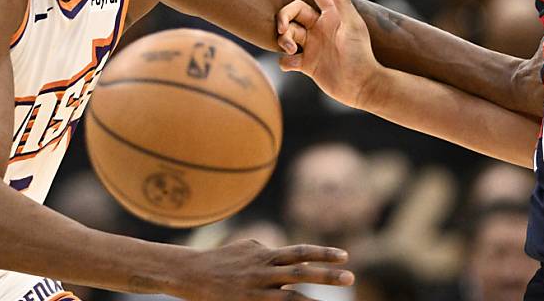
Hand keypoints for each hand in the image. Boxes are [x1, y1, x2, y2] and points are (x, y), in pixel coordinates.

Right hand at [178, 240, 352, 299]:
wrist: (191, 274)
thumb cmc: (221, 260)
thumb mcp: (247, 247)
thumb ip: (269, 251)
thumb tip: (287, 254)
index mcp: (266, 255)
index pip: (301, 252)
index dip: (324, 253)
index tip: (345, 256)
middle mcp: (264, 272)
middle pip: (301, 273)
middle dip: (327, 276)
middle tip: (351, 277)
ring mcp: (255, 291)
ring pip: (289, 299)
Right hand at [276, 0, 382, 107]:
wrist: (361, 86)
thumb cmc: (361, 55)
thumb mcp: (352, 27)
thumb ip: (342, 3)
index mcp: (331, 15)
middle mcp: (319, 27)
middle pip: (292, 13)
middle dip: (284, 18)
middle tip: (284, 30)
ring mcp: (312, 45)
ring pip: (287, 34)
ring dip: (283, 40)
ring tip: (292, 50)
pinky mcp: (308, 64)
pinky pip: (287, 59)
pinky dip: (285, 61)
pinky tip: (293, 64)